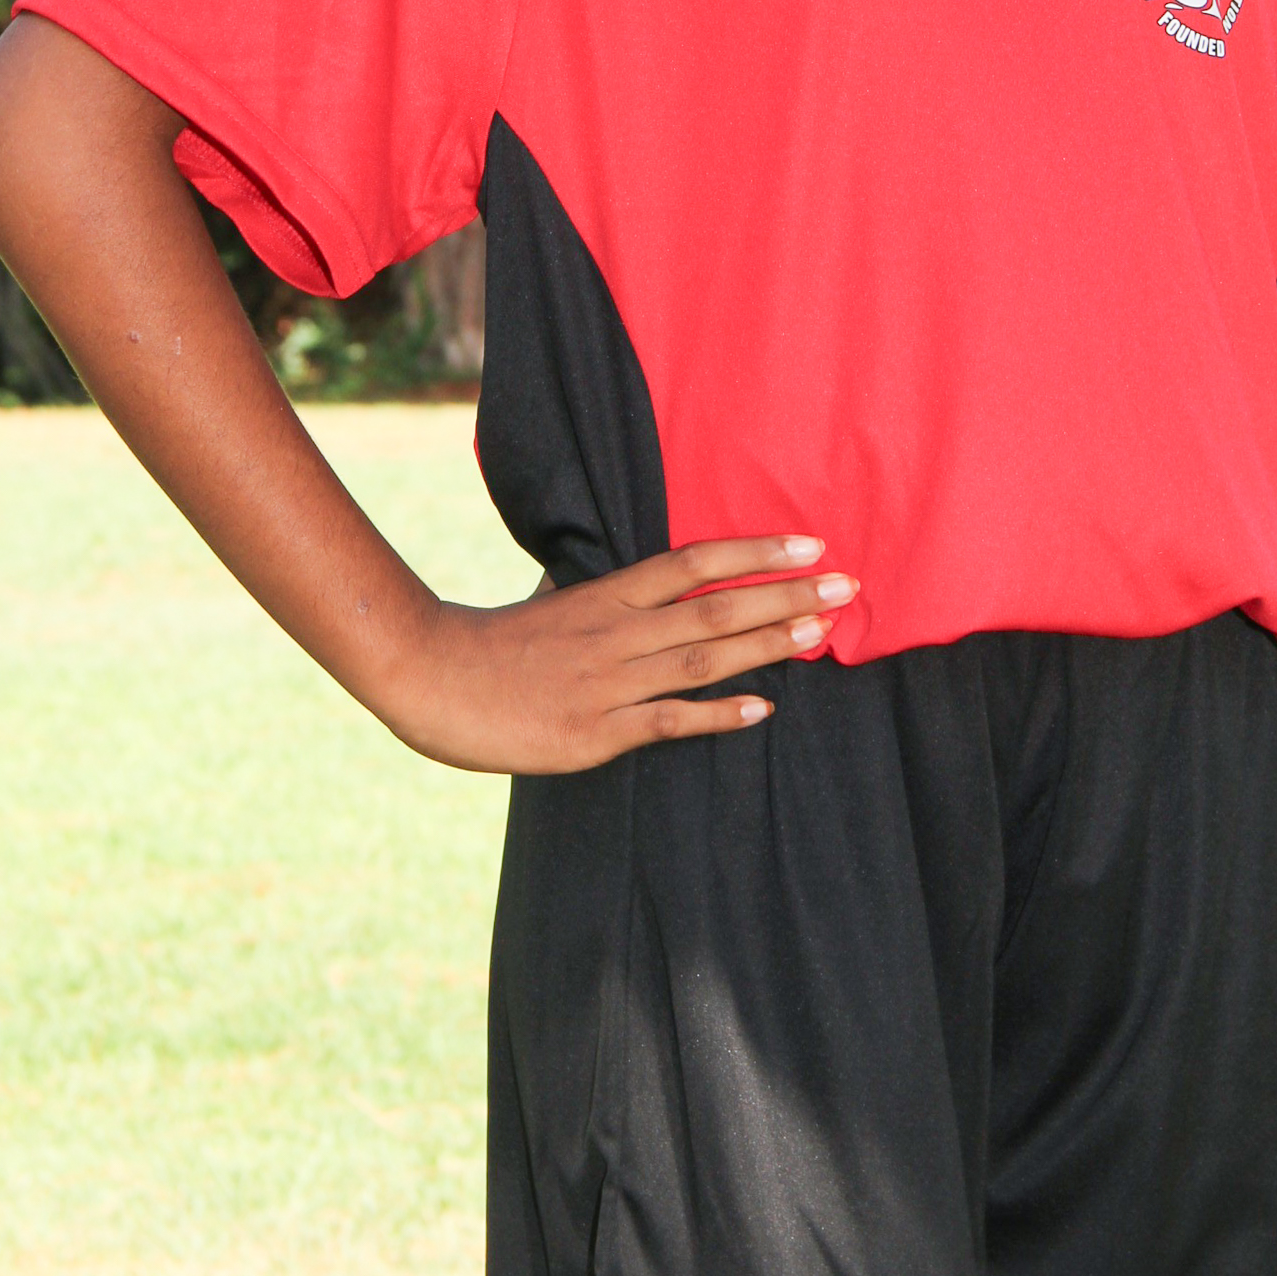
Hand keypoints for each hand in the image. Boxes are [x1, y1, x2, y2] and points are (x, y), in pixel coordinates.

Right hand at [383, 535, 854, 773]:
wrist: (429, 676)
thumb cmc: (494, 643)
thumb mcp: (557, 602)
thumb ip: (609, 598)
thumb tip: (651, 587)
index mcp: (609, 594)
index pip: (696, 562)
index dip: (756, 550)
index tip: (811, 541)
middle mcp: (618, 631)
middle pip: (715, 605)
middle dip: (785, 594)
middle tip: (847, 583)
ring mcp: (608, 683)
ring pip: (702, 657)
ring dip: (766, 645)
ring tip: (821, 631)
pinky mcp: (594, 734)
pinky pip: (666, 721)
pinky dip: (716, 715)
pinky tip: (761, 710)